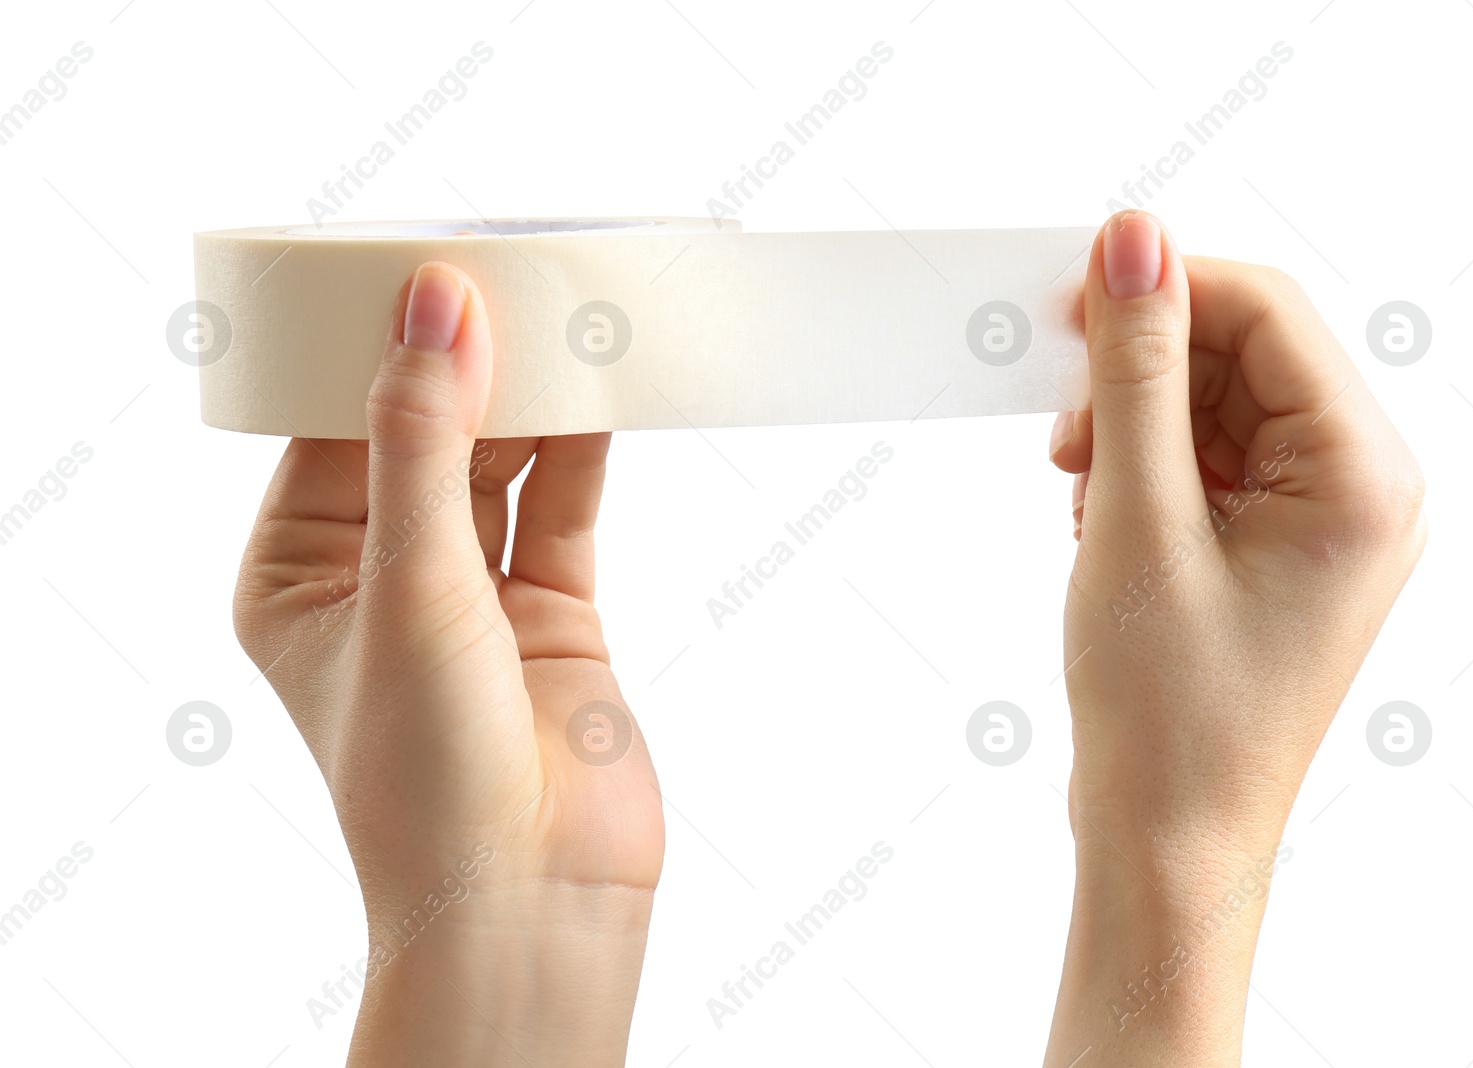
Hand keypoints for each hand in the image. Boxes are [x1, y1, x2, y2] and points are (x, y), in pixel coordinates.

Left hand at [233, 263, 663, 1066]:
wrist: (533, 900)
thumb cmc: (427, 774)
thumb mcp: (410, 585)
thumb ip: (426, 440)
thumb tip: (436, 306)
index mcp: (298, 570)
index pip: (333, 425)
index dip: (377, 344)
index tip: (431, 266)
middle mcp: (380, 573)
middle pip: (422, 431)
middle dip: (466, 360)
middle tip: (512, 270)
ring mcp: (469, 591)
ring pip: (501, 460)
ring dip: (533, 396)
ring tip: (567, 311)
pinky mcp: (552, 608)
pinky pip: (563, 504)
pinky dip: (585, 447)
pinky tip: (605, 388)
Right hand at [1043, 212, 1424, 1063]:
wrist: (1169, 841)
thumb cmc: (1169, 714)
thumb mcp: (1137, 521)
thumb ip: (1135, 371)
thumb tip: (1133, 239)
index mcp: (1362, 476)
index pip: (1268, 312)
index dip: (1165, 286)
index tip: (1070, 293)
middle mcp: (1360, 488)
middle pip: (1243, 354)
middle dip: (1141, 373)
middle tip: (1062, 420)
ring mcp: (1320, 520)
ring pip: (1216, 405)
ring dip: (1133, 427)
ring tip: (1079, 491)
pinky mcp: (1276, 546)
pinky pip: (1208, 460)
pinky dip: (1142, 471)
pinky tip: (1100, 519)